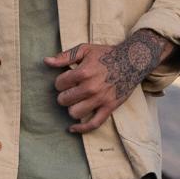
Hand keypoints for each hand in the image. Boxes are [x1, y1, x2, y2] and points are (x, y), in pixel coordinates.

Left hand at [45, 31, 172, 133]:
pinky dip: (81, 129)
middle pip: (64, 100)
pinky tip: (72, 128)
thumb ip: (65, 56)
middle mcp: (90, 87)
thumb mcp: (85, 49)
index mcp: (83, 72)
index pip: (59, 84)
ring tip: (76, 102)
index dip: (60, 82)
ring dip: (72, 108)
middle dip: (64, 95)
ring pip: (74, 113)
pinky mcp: (109, 108)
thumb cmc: (107, 54)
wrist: (132, 61)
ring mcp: (100, 99)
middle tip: (71, 91)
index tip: (67, 80)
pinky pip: (93, 124)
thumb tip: (47, 61)